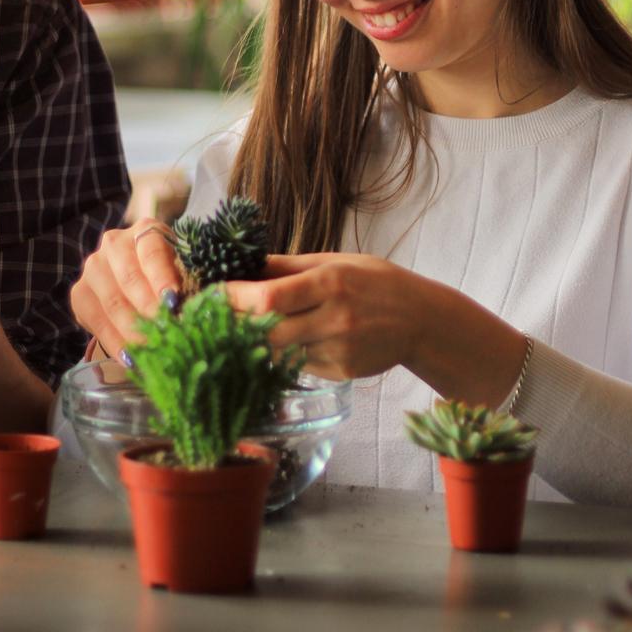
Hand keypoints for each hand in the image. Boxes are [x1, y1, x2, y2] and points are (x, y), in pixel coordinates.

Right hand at [70, 218, 181, 358]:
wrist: (140, 279)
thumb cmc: (173, 274)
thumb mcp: (184, 270)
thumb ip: (188, 282)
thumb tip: (201, 309)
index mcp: (146, 230)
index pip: (152, 251)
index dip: (162, 276)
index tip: (173, 300)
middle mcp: (115, 243)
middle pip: (130, 278)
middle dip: (149, 309)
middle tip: (165, 333)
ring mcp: (94, 267)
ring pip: (111, 301)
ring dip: (133, 330)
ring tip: (151, 350)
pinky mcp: (80, 293)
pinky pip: (94, 319)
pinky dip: (114, 341)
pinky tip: (130, 358)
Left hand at [225, 253, 430, 380]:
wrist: (422, 319)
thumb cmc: (376, 282)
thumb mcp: (336, 261)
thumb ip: (290, 266)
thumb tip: (245, 265)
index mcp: (330, 282)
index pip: (268, 297)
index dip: (233, 299)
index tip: (209, 295)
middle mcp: (333, 318)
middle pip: (267, 330)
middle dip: (234, 324)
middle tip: (212, 318)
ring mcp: (338, 349)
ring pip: (278, 352)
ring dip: (254, 342)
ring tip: (238, 330)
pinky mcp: (340, 371)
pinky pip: (298, 364)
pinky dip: (284, 353)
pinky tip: (285, 342)